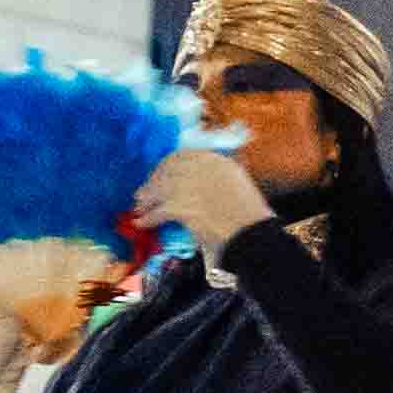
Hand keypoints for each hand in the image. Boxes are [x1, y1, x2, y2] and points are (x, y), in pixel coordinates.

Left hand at [133, 147, 266, 255]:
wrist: (252, 235)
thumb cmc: (250, 215)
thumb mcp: (238, 184)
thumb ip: (219, 175)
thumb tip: (202, 179)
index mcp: (215, 161)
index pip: (180, 157)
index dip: (165, 167)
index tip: (159, 175)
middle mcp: (199, 169)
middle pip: (165, 171)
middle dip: (152, 183)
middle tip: (143, 194)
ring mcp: (188, 187)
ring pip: (157, 190)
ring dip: (146, 200)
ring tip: (140, 208)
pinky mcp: (180, 208)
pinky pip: (157, 212)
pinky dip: (148, 218)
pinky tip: (142, 223)